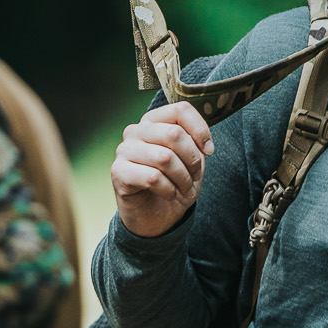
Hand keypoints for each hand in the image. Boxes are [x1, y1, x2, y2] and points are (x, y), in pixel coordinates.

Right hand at [112, 100, 213, 237]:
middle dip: (193, 160)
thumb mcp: (192, 161)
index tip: (209, 151)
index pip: (180, 110)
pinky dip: (168, 190)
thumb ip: (196, 144)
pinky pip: (152, 177)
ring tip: (185, 189)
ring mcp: (124, 150)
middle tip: (195, 177)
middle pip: (174, 133)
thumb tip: (204, 144)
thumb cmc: (173, 183)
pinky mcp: (118, 172)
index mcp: (153, 121)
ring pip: (165, 157)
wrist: (155, 217)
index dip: (200, 130)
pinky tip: (169, 194)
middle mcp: (136, 131)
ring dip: (183, 179)